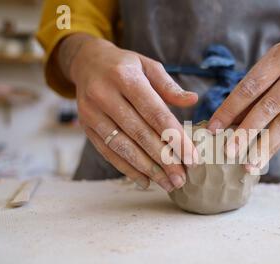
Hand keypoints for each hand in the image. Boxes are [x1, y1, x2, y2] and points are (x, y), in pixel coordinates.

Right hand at [64, 35, 198, 190]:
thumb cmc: (125, 66)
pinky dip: (128, 169)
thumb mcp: (148, 66)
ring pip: (123, 147)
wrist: (86, 62)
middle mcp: (105, 95)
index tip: (192, 158)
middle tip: (182, 179)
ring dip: (148, 169)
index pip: (155, 114)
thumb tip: (193, 100)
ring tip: (168, 184)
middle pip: (140, 134)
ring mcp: (92, 113)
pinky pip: (108, 153)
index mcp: (125, 77)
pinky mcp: (86, 127)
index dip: (175, 139)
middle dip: (164, 160)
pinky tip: (146, 181)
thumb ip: (169, 86)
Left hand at [207, 41, 279, 171]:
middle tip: (228, 151)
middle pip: (269, 105)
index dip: (230, 109)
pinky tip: (261, 159)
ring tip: (247, 163)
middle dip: (246, 131)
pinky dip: (275, 147)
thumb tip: (221, 127)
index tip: (213, 128)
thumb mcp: (267, 77)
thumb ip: (248, 98)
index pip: (251, 86)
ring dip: (262, 146)